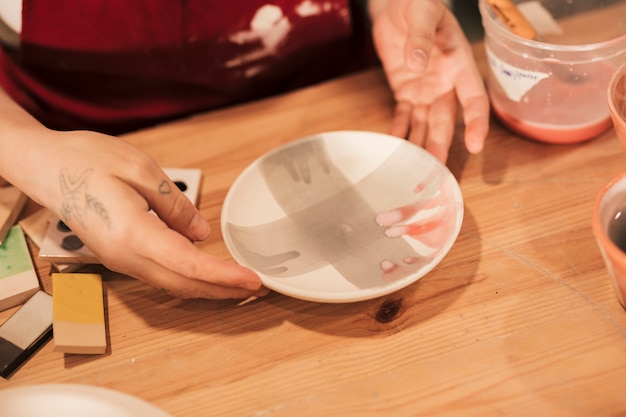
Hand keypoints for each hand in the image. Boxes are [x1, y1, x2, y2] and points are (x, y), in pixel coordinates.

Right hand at [24, 130, 264, 298]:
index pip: (189, 264)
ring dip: (208, 287)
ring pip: (172, 284)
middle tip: (258, 288)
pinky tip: (206, 272)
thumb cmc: (85, 160)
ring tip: (239, 284)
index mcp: (133, 233)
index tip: (254, 280)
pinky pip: (160, 275)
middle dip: (224, 290)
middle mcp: (125, 256)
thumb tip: (201, 234)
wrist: (43, 166)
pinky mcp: (119, 255)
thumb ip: (175, 206)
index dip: (225, 276)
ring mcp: (120, 260)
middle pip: (184, 284)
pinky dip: (189, 278)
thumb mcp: (140, 168)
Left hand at [368, 0, 489, 161]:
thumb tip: (416, 64)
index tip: (476, 144)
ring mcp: (424, 89)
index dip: (476, 122)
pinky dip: (400, 132)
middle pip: (445, 119)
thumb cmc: (418, 3)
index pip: (473, 98)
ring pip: (425, 123)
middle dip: (442, 144)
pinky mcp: (405, 90)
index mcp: (458, 64)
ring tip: (417, 169)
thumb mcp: (423, 13)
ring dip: (422, 145)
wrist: (396, 4)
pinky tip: (396, 148)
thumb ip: (420, 37)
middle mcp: (444, 82)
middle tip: (437, 170)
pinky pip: (403, 116)